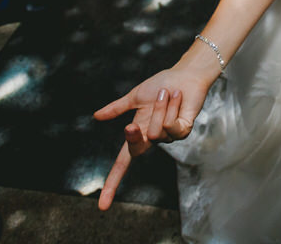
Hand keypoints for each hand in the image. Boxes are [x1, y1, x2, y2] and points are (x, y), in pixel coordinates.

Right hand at [93, 66, 211, 210]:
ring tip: (168, 94)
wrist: (184, 75)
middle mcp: (153, 139)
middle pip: (136, 148)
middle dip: (134, 134)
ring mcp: (169, 137)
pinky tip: (177, 97)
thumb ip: (116, 108)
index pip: (122, 164)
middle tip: (134, 121)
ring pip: (155, 132)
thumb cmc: (161, 84)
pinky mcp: (184, 131)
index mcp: (138, 134)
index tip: (102, 206)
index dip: (112, 184)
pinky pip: (171, 127)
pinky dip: (172, 108)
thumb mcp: (135, 97)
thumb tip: (96, 116)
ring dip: (160, 107)